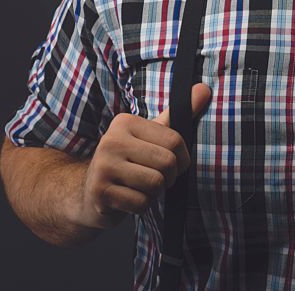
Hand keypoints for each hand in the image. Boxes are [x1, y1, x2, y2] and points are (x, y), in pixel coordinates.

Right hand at [79, 83, 211, 228]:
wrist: (89, 193)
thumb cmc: (128, 161)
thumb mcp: (150, 134)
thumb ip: (178, 113)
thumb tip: (205, 89)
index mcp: (126, 122)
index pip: (175, 140)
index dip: (182, 158)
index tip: (173, 164)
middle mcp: (111, 140)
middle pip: (167, 163)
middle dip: (169, 177)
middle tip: (156, 178)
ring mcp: (103, 166)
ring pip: (155, 184)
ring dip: (155, 193)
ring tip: (141, 187)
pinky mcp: (100, 192)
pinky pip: (141, 203)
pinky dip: (142, 206)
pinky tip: (129, 199)